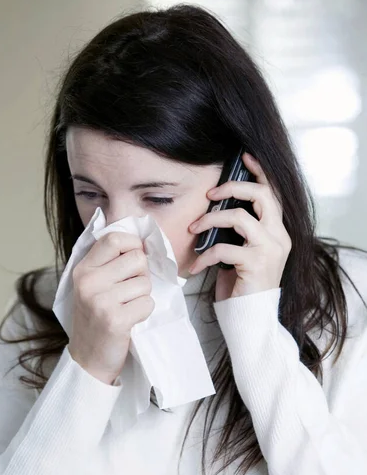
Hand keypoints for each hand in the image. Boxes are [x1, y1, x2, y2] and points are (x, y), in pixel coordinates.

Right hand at [68, 232, 153, 383]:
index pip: (114, 238)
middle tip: (128, 292)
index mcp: (83, 269)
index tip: (133, 259)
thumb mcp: (92, 285)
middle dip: (141, 275)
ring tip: (126, 308)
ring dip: (142, 296)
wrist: (88, 359)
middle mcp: (89, 281)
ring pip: (145, 282)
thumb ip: (109, 262)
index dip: (132, 245)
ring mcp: (100, 300)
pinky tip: (130, 320)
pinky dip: (144, 313)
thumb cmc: (96, 318)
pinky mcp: (115, 319)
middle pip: (137, 259)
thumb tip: (141, 242)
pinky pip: (147, 303)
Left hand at [188, 153, 291, 301]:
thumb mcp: (243, 251)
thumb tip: (217, 206)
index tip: (244, 157)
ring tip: (194, 229)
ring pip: (240, 217)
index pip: (274, 193)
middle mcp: (279, 237)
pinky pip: (223, 249)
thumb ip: (240, 230)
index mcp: (278, 231)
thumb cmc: (243, 284)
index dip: (260, 172)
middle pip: (262, 196)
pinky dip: (204, 256)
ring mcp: (270, 250)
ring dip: (211, 219)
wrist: (250, 317)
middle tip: (210, 194)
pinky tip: (195, 266)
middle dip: (233, 187)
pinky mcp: (256, 264)